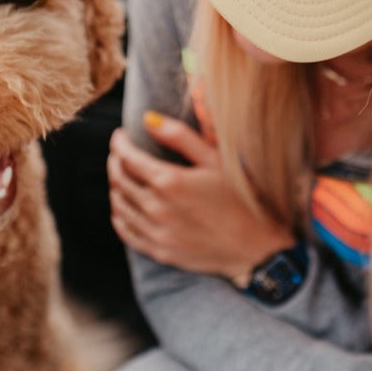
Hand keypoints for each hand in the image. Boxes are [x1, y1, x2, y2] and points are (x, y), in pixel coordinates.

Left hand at [107, 113, 294, 280]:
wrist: (256, 247)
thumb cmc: (241, 197)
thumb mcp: (215, 159)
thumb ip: (179, 136)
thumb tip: (147, 118)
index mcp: (169, 181)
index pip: (127, 157)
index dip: (119, 142)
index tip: (121, 135)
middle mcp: (156, 208)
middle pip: (119, 179)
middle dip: (115, 160)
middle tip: (120, 152)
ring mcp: (156, 232)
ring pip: (119, 204)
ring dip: (115, 186)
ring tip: (122, 175)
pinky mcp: (159, 251)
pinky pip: (126, 232)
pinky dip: (119, 215)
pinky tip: (123, 207)